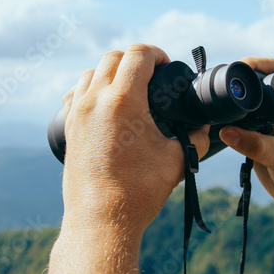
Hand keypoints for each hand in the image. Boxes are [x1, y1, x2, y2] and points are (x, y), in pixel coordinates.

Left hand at [61, 43, 209, 231]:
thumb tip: (204, 129)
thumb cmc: (139, 192)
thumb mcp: (177, 160)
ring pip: (90, 72)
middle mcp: (96, 100)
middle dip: (135, 59)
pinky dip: (90, 88)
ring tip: (127, 87)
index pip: (139, 54)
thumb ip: (195, 138)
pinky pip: (75, 93)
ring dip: (111, 71)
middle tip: (151, 76)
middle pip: (113, 57)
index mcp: (124, 101)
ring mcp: (78, 113)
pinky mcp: (69, 128)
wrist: (102, 219)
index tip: (166, 65)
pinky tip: (101, 102)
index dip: (157, 53)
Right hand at [219, 57, 273, 217]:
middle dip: (239, 83)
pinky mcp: (256, 141)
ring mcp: (266, 126)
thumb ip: (254, 145)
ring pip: (245, 108)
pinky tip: (216, 127)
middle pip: (256, 88)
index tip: (239, 66)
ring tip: (214, 104)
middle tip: (220, 83)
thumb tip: (225, 131)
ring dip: (231, 106)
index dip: (258, 64)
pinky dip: (228, 126)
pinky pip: (239, 129)